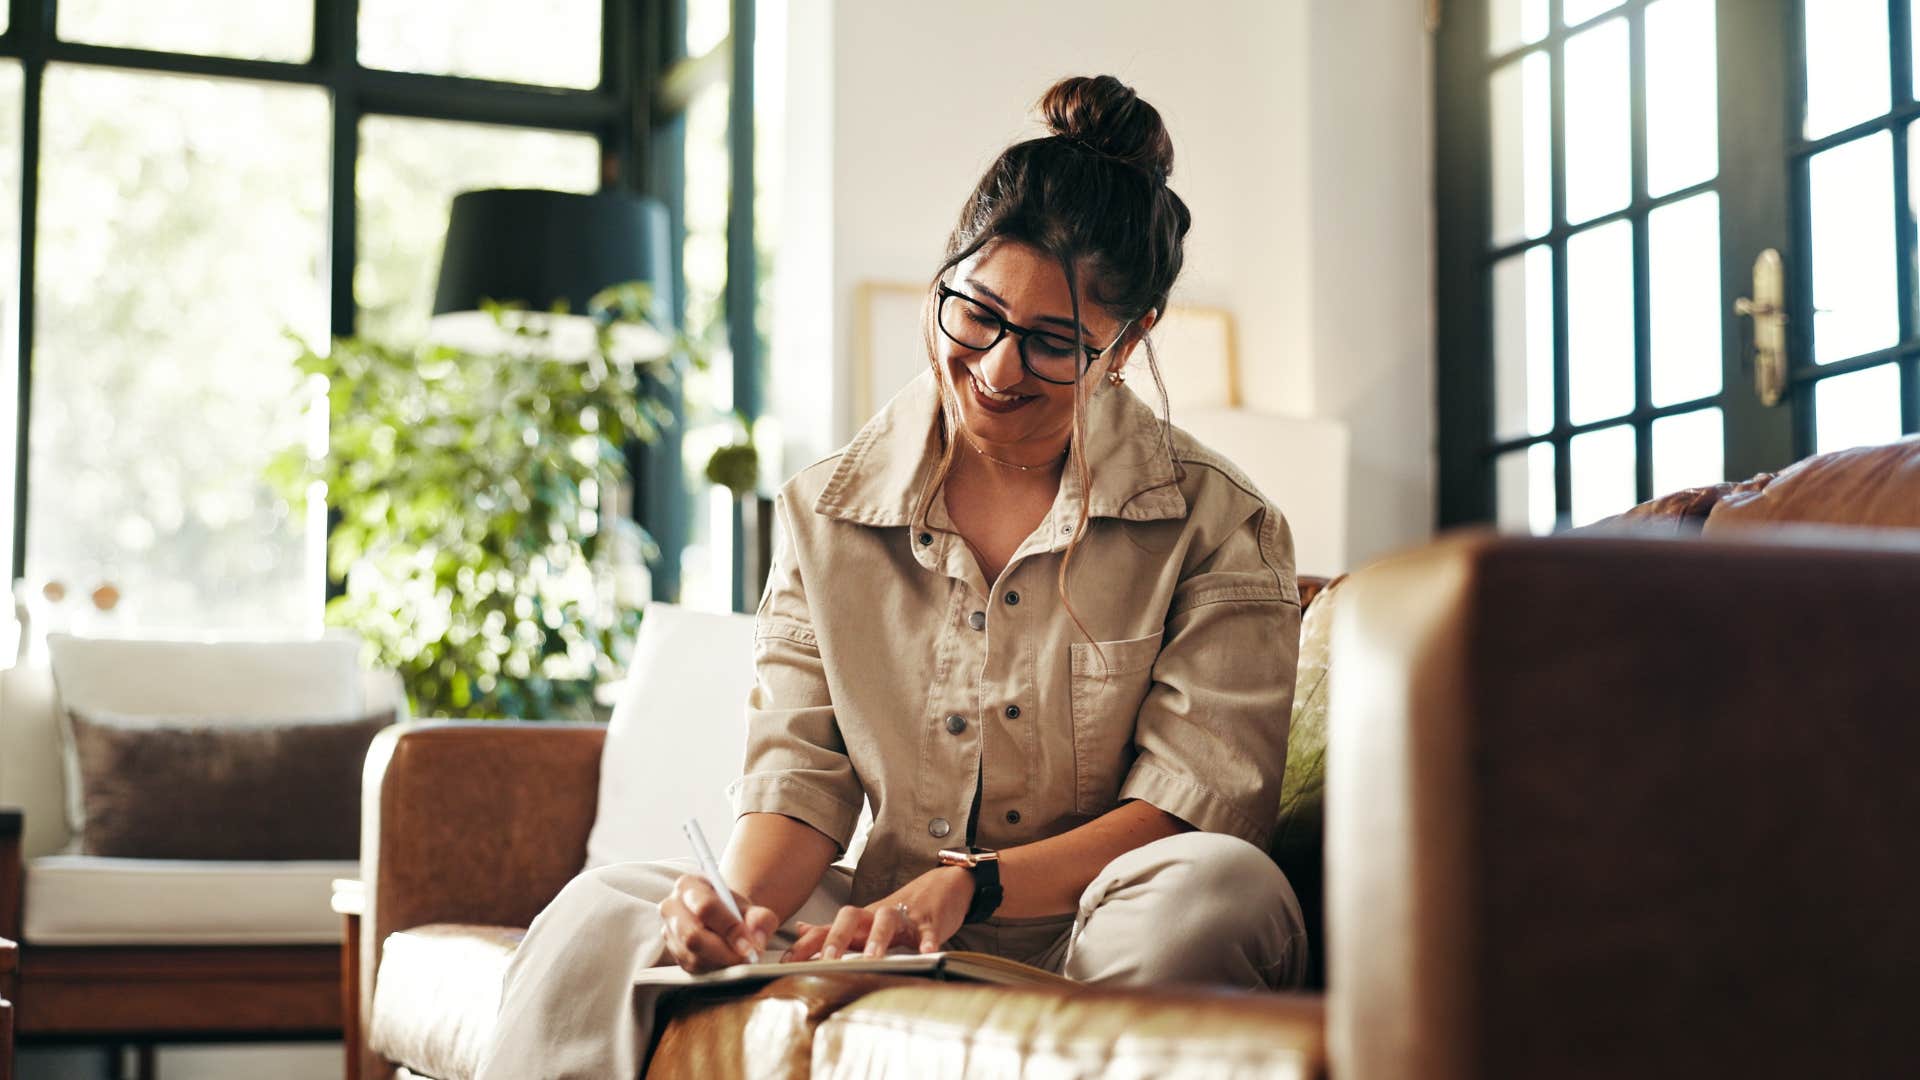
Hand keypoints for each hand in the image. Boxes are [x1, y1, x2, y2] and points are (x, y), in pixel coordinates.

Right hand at [658, 873, 779, 973]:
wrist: (723, 919)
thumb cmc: (735, 911)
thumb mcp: (752, 908)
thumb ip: (760, 919)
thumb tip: (756, 938)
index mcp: (688, 885)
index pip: (705, 907)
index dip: (729, 927)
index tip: (749, 943)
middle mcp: (671, 907)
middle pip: (693, 935)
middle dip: (724, 950)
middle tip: (747, 957)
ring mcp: (669, 932)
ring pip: (692, 955)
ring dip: (720, 962)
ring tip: (740, 958)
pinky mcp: (673, 953)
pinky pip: (692, 968)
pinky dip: (714, 969)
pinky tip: (727, 962)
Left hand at [785, 865, 973, 961]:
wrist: (943, 885)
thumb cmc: (901, 909)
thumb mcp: (865, 919)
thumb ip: (833, 928)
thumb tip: (801, 931)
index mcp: (860, 921)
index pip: (825, 929)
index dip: (805, 945)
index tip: (786, 963)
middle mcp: (876, 916)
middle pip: (851, 917)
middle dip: (837, 937)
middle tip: (827, 959)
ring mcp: (904, 916)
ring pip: (887, 920)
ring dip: (878, 938)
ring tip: (874, 958)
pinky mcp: (930, 921)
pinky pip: (928, 930)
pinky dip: (928, 941)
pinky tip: (927, 953)